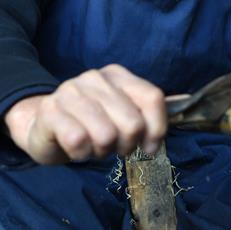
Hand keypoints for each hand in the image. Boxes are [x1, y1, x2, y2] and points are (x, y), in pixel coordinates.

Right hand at [3, 65, 167, 164]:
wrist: (41, 126)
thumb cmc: (89, 124)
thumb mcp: (121, 112)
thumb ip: (149, 108)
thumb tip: (189, 99)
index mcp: (117, 75)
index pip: (152, 97)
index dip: (157, 129)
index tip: (148, 147)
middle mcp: (95, 78)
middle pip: (132, 123)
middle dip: (125, 145)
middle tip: (111, 147)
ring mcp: (70, 91)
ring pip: (106, 134)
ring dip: (101, 151)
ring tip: (91, 146)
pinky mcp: (50, 111)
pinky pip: (78, 141)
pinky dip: (80, 154)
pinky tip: (74, 148)